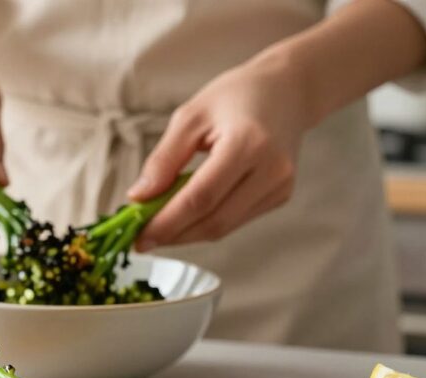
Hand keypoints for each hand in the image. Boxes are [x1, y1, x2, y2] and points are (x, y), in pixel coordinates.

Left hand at [127, 52, 308, 248]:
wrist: (287, 90)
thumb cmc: (236, 96)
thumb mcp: (190, 117)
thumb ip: (163, 159)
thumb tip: (139, 198)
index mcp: (248, 144)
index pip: (200, 198)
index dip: (167, 223)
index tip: (139, 237)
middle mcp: (271, 170)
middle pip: (214, 221)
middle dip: (174, 235)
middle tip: (142, 239)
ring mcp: (280, 186)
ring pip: (224, 226)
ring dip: (187, 233)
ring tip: (158, 228)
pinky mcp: (280, 195)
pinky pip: (235, 219)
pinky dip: (206, 222)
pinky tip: (186, 216)